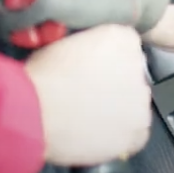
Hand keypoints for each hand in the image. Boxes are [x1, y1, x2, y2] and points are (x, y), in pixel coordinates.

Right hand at [24, 24, 151, 166]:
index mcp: (121, 36)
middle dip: (115, 83)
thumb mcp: (63, 43)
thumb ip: (88, 45)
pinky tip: (98, 133)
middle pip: (132, 74)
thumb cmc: (39, 78)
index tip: (91, 69)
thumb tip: (89, 57)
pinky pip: (137, 134)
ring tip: (89, 117)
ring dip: (120, 109)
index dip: (105, 60)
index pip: (124, 45)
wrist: (33, 111)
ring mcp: (140, 99)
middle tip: (88, 94)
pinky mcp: (138, 130)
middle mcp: (137, 65)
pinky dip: (121, 136)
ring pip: (136, 104)